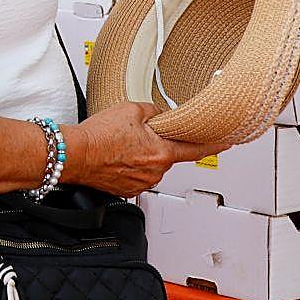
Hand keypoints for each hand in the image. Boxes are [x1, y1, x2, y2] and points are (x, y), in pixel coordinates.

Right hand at [59, 102, 213, 198]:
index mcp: (162, 152)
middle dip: (157, 144)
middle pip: (167, 155)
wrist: (74, 154)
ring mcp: (141, 183)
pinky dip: (129, 166)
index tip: (226, 143)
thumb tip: (161, 115)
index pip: (196, 150)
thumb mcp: (131, 110)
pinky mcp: (126, 190)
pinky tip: (115, 156)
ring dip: (142, 156)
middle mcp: (155, 172)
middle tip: (137, 134)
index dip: (214, 146)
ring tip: (120, 145)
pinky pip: (136, 175)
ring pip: (150, 166)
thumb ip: (154, 112)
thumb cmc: (98, 136)